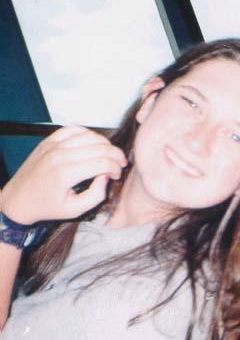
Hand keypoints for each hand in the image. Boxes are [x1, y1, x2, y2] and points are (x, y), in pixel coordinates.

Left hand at [0, 126, 126, 224]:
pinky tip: (93, 144)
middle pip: (100, 147)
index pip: (103, 163)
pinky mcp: (49, 141)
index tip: (117, 177)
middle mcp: (60, 155)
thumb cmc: (48, 207)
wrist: (19, 199)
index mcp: (66, 174)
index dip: (117, 169)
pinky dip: (88, 134)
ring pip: (90, 135)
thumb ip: (96, 195)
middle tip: (121, 165)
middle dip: (116, 156)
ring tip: (110, 154)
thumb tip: (106, 176)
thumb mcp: (75, 210)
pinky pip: (74, 129)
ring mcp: (53, 145)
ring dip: (106, 144)